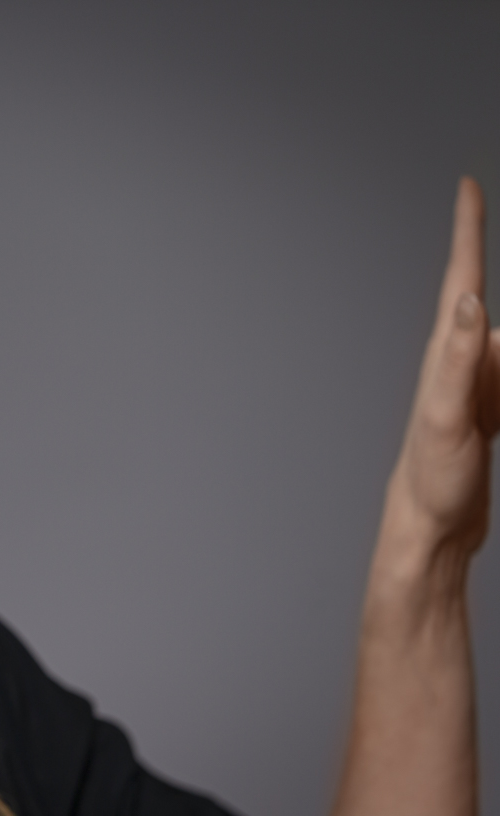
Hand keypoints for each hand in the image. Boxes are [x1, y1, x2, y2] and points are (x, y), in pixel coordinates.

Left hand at [385, 177, 492, 563]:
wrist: (428, 530)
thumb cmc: (431, 480)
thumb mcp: (448, 419)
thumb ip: (460, 360)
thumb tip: (470, 302)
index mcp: (450, 356)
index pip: (463, 278)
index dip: (467, 230)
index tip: (466, 185)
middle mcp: (462, 363)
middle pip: (486, 297)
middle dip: (485, 249)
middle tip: (478, 199)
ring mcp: (476, 385)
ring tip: (484, 294)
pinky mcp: (488, 410)